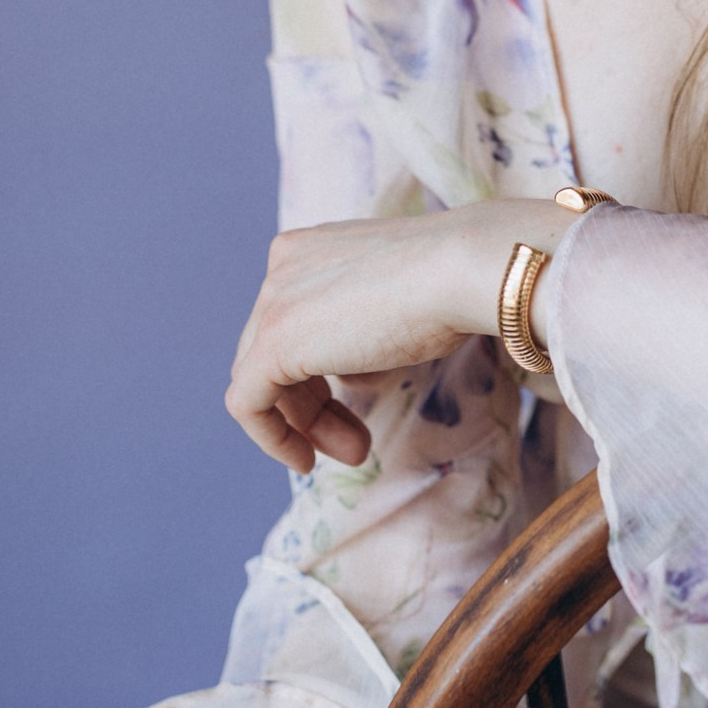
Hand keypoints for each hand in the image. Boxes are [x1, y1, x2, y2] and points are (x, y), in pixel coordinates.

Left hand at [225, 195, 578, 471]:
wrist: (460, 269)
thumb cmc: (449, 284)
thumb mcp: (396, 303)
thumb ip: (363, 328)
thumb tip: (351, 375)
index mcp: (308, 248)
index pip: (297, 322)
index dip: (323, 373)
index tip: (359, 402)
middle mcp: (281, 267)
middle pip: (278, 352)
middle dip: (316, 405)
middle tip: (359, 443)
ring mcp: (273, 302)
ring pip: (264, 379)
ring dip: (306, 425)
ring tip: (355, 453)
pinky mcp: (272, 344)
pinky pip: (247, 402)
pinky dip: (272, 436)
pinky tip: (304, 460)